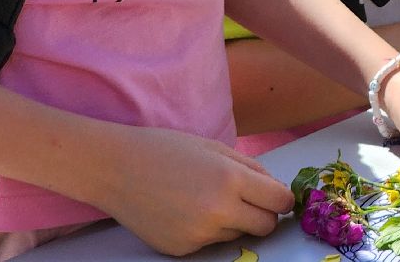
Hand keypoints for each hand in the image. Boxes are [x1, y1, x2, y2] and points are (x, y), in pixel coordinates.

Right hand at [86, 124, 293, 255]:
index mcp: (231, 180)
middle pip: (265, 226)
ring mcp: (197, 234)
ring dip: (235, 221)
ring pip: (238, 235)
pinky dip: (209, 230)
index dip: (283, 198)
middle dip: (265, 214)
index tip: (278, 195)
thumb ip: (253, 169)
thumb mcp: (217, 149)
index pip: (279, 201)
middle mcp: (217, 212)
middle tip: (250, 200)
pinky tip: (188, 210)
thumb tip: (277, 190)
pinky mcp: (180, 250)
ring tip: (207, 199)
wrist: (116, 169)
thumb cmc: (169, 150)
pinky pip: (211, 242)